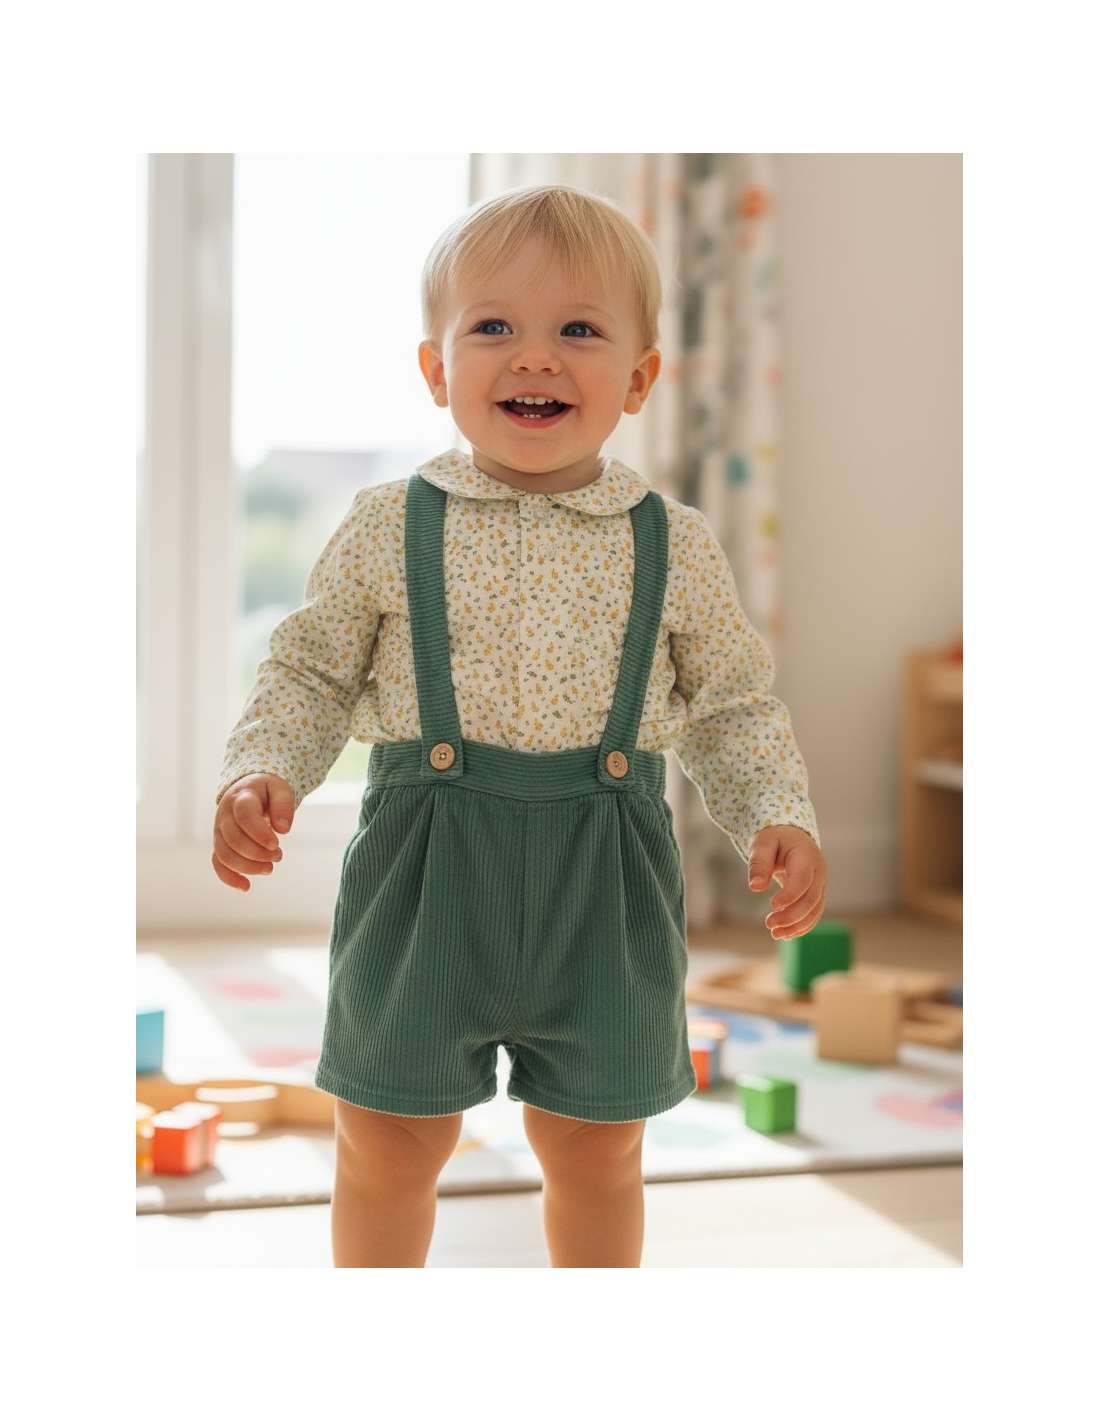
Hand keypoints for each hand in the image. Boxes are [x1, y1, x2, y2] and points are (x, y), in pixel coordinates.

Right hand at [212, 773, 295, 892]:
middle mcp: (225, 815)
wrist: (248, 790)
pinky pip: (218, 863)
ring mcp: (219, 831)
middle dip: (257, 853)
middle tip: (278, 856)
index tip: (276, 843)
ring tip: (269, 868)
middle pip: (233, 839)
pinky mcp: (220, 844)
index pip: (244, 816)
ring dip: (247, 867)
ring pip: (225, 854)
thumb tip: (283, 829)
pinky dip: (229, 878)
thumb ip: (283, 805)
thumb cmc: (267, 791)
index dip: (259, 833)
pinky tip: (246, 887)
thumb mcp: (280, 788)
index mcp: (241, 798)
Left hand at [747, 825, 827, 940]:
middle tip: (769, 924)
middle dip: (791, 915)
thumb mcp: (763, 842)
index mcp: (806, 856)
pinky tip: (785, 934)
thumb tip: (755, 887)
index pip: (802, 880)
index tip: (772, 906)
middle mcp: (819, 872)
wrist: (793, 837)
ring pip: (815, 910)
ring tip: (775, 934)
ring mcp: (821, 884)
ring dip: (797, 925)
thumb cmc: (776, 839)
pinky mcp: (817, 894)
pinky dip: (801, 926)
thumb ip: (759, 862)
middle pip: (811, 899)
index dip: (789, 895)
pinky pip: (814, 913)